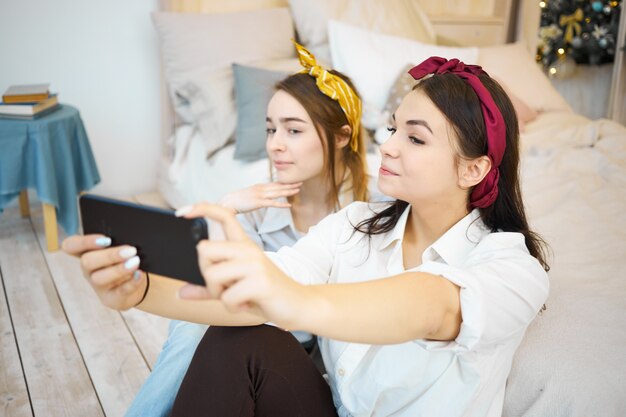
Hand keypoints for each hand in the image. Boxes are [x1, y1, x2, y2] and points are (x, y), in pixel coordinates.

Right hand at [61, 235, 147, 309]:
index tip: (105, 239)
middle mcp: (89, 270)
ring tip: (135, 262)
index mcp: (87, 253)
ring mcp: (98, 286)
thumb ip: (119, 241)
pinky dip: (131, 282)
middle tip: (131, 250)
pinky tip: (139, 274)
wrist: (139, 286)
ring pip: (99, 278)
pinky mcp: (111, 298)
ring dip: (119, 269)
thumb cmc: (126, 262)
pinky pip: (119, 291)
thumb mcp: (119, 250)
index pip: (71, 246)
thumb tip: (127, 239)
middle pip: (87, 262)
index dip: (83, 241)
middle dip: (109, 255)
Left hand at [177, 203, 305, 326]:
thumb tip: (181, 293)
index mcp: (244, 246)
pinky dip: (233, 307)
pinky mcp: (260, 282)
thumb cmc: (267, 296)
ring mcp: (255, 264)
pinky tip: (247, 305)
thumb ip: (210, 289)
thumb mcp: (236, 289)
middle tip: (224, 287)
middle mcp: (248, 250)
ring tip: (238, 298)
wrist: (299, 306)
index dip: (203, 209)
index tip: (181, 212)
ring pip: (212, 275)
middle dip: (206, 274)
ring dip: (219, 294)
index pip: (224, 216)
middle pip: (204, 249)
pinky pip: (227, 297)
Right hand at [218, 182, 301, 213]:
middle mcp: (261, 188)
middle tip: (300, 182)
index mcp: (259, 186)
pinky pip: (273, 203)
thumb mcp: (250, 194)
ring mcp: (260, 195)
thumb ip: (257, 193)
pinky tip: (289, 205)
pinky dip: (281, 204)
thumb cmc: (238, 200)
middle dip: (290, 184)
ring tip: (298, 189)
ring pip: (278, 192)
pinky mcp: (259, 202)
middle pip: (279, 186)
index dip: (285, 183)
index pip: (275, 183)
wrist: (228, 202)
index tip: (293, 181)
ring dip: (289, 191)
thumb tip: (263, 195)